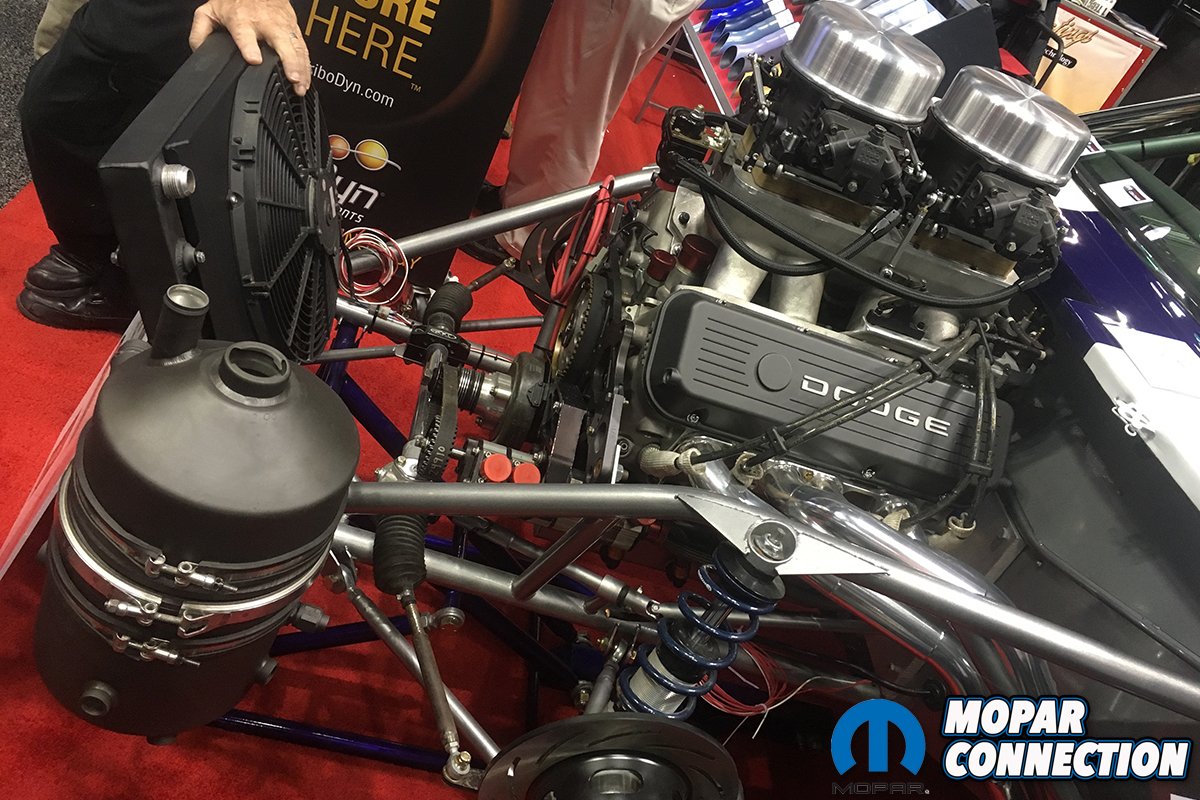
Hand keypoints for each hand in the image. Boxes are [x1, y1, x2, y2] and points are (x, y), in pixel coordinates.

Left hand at [189, 0, 310, 95]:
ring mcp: (283, 27)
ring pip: (296, 48)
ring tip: (300, 86)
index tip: (253, 59)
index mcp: (242, 19)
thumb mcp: (211, 11)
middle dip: (288, 61)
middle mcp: (266, 23)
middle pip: (281, 42)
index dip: (249, 47)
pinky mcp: (294, 30)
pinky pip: (304, 50)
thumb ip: (201, 32)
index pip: (246, 34)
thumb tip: (199, 52)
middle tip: (291, 78)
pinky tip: (306, 81)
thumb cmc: (236, 1)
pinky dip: (307, 67)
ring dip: (301, 68)